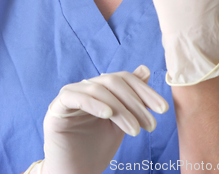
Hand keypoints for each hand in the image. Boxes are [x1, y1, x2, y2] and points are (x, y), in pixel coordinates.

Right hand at [41, 65, 168, 173]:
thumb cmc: (96, 150)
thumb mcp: (121, 122)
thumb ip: (131, 98)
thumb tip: (145, 69)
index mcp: (99, 89)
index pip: (124, 79)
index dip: (144, 91)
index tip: (163, 108)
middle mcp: (84, 88)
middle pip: (113, 82)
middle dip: (136, 102)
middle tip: (151, 124)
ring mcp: (69, 96)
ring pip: (98, 89)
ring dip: (121, 109)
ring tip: (135, 130)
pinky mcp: (56, 108)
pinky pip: (74, 97)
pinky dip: (93, 103)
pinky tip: (108, 114)